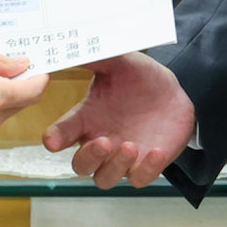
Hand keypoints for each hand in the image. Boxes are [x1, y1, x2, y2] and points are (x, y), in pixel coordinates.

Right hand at [42, 52, 197, 189]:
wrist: (173, 92)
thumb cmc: (139, 77)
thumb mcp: (120, 62)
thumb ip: (96, 57)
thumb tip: (74, 46)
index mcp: (86, 119)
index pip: (60, 134)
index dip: (55, 139)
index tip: (53, 140)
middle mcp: (100, 142)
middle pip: (81, 165)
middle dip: (89, 158)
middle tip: (103, 142)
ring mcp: (122, 158)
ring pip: (105, 179)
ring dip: (114, 167)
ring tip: (129, 146)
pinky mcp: (146, 166)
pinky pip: (139, 179)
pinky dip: (147, 170)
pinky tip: (155, 151)